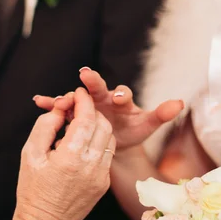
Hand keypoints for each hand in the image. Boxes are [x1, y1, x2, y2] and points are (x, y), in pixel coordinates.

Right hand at [13, 87, 115, 219]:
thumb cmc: (33, 189)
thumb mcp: (30, 153)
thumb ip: (45, 126)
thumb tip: (59, 109)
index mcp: (71, 156)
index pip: (86, 117)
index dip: (83, 100)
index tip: (76, 93)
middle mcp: (91, 165)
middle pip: (103, 124)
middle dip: (91, 110)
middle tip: (76, 108)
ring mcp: (101, 175)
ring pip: (109, 138)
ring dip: (97, 125)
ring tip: (79, 125)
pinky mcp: (104, 183)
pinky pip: (107, 153)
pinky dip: (98, 142)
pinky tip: (82, 144)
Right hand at [34, 68, 183, 149]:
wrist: (114, 143)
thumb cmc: (131, 131)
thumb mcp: (146, 126)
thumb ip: (161, 115)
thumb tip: (181, 102)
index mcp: (121, 100)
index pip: (122, 93)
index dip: (121, 94)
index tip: (119, 97)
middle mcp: (103, 98)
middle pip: (98, 87)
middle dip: (93, 82)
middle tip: (86, 75)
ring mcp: (87, 105)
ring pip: (77, 97)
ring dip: (69, 96)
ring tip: (60, 99)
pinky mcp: (74, 113)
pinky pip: (61, 107)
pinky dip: (51, 103)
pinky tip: (39, 101)